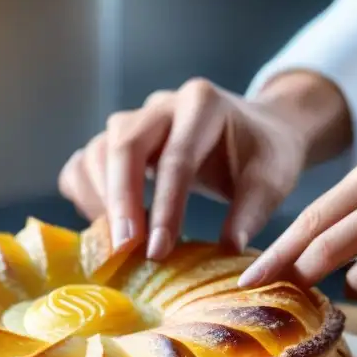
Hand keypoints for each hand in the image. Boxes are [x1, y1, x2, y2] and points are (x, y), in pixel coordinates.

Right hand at [58, 74, 349, 260]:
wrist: (257, 128)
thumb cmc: (264, 153)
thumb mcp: (273, 178)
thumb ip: (252, 211)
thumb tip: (228, 249)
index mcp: (202, 105)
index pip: (175, 158)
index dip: (165, 208)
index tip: (159, 252)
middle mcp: (162, 106)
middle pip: (123, 145)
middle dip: (120, 200)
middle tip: (125, 247)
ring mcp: (134, 120)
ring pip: (98, 152)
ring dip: (101, 199)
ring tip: (120, 242)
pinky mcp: (117, 140)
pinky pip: (83, 162)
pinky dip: (85, 194)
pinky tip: (105, 224)